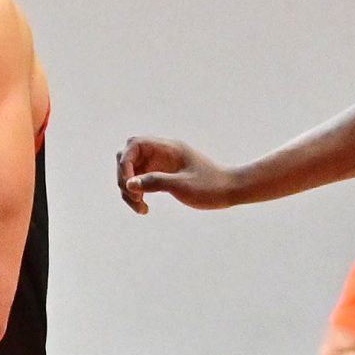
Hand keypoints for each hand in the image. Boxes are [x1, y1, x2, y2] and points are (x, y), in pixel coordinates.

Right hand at [116, 137, 240, 214]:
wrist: (230, 191)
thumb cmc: (211, 187)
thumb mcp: (183, 186)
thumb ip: (155, 182)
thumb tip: (129, 183)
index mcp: (168, 148)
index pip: (134, 145)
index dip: (125, 163)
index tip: (130, 185)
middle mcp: (161, 153)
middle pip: (128, 158)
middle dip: (125, 178)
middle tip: (135, 198)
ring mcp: (160, 164)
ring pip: (131, 173)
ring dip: (129, 190)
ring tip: (141, 208)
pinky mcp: (161, 176)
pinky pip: (140, 182)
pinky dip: (137, 194)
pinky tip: (144, 208)